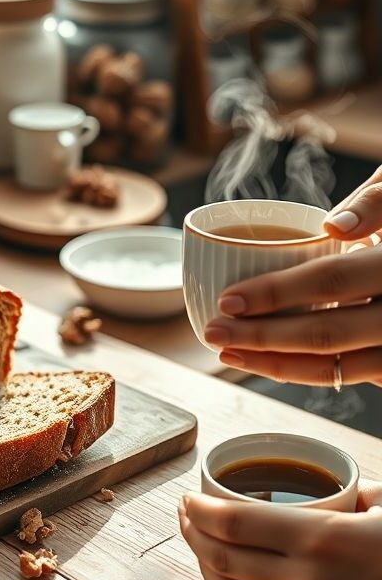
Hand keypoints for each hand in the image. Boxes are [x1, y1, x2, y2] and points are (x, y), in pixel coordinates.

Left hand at [179, 483, 381, 579]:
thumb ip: (341, 487)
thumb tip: (312, 475)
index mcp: (320, 538)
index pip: (233, 523)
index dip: (199, 509)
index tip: (187, 494)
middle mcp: (305, 579)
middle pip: (220, 554)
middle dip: (190, 530)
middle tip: (183, 510)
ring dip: (199, 557)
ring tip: (192, 534)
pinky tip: (220, 564)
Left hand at [203, 165, 381, 385]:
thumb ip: (376, 203)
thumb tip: (334, 226)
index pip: (332, 281)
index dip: (275, 293)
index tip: (227, 300)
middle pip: (326, 333)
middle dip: (260, 338)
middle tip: (214, 333)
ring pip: (336, 367)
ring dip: (276, 364)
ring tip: (230, 353)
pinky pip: (348, 376)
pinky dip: (305, 372)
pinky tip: (269, 362)